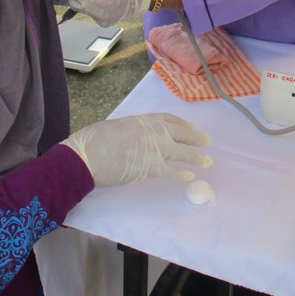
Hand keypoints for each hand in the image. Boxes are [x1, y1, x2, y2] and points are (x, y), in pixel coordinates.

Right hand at [62, 113, 211, 185]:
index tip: (191, 125)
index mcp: (142, 119)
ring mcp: (154, 148)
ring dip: (196, 156)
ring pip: (181, 152)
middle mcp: (152, 130)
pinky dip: (182, 174)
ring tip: (207, 161)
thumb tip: (137, 137)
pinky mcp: (151, 167)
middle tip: (206, 140)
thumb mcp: (117, 126)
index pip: (168, 119)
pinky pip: (171, 170)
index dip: (181, 123)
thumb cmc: (94, 140)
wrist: (86, 156)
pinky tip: (190, 176)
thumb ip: (132, 129)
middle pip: (180, 133)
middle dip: (194, 137)